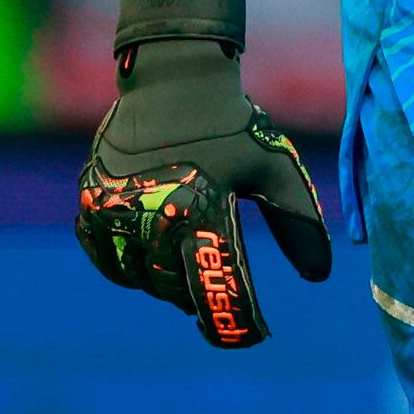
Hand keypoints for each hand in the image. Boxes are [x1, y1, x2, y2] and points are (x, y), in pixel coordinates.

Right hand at [75, 0, 331, 345]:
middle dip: (201, 296)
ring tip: (184, 268)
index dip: (238, 321)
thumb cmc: (233, 124)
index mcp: (204, 208)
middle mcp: (155, 213)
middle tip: (217, 293)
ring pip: (139, 278)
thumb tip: (319, 277)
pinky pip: (106, 256)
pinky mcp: (93, 201)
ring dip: (164, 284)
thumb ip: (299, 224)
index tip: (254, 335)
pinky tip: (147, 262)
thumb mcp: (275, 169)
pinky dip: (126, 267)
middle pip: (177, 290)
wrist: (174, 78)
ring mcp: (117, 209)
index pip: (220, 287)